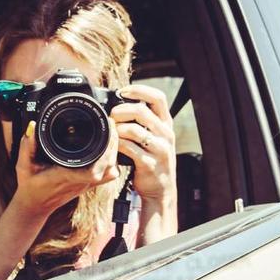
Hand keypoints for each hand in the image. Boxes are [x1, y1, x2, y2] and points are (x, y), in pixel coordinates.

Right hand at [12, 119, 120, 216]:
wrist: (35, 205)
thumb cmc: (30, 185)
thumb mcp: (23, 165)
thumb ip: (26, 146)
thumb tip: (32, 126)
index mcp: (65, 176)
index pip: (93, 170)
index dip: (105, 153)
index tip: (106, 132)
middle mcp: (80, 181)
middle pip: (108, 167)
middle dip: (113, 145)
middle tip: (109, 125)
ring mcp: (86, 184)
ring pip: (111, 171)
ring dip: (114, 153)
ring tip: (111, 134)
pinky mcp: (89, 184)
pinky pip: (108, 175)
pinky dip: (112, 163)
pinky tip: (108, 150)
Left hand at [110, 84, 176, 201]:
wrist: (161, 190)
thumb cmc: (153, 159)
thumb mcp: (155, 137)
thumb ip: (144, 122)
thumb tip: (120, 104)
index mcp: (166, 124)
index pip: (158, 97)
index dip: (139, 90)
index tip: (123, 92)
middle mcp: (166, 134)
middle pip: (141, 111)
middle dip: (121, 110)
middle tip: (112, 116)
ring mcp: (159, 149)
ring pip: (134, 129)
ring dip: (117, 129)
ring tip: (112, 132)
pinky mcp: (150, 164)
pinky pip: (129, 148)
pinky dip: (118, 145)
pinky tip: (114, 146)